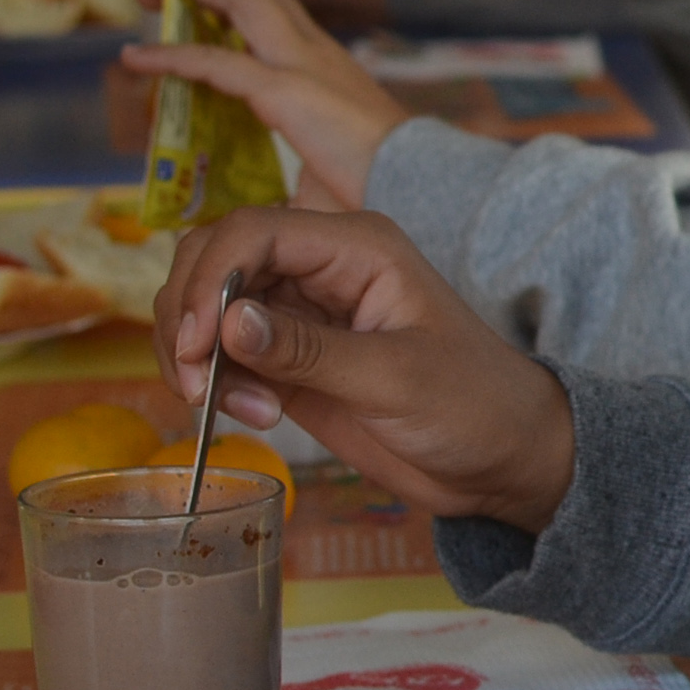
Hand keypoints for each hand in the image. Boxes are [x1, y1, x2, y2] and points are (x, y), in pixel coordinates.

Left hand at [118, 0, 409, 209]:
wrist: (426, 186)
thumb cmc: (386, 187)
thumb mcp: (327, 166)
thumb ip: (290, 175)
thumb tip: (257, 215)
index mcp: (324, 62)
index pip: (271, 4)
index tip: (186, 2)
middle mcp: (314, 49)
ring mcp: (303, 63)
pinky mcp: (288, 92)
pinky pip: (216, 62)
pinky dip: (171, 56)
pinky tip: (136, 60)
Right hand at [150, 206, 572, 530]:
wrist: (501, 459)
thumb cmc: (473, 405)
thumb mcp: (396, 378)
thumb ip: (308, 352)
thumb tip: (227, 321)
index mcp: (356, 246)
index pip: (252, 231)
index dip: (208, 280)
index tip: (194, 347)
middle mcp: (321, 267)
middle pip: (215, 259)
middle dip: (188, 316)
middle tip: (196, 384)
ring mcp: (301, 313)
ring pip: (209, 307)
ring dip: (198, 356)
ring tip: (237, 410)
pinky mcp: (290, 359)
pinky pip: (225, 353)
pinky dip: (217, 382)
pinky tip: (256, 416)